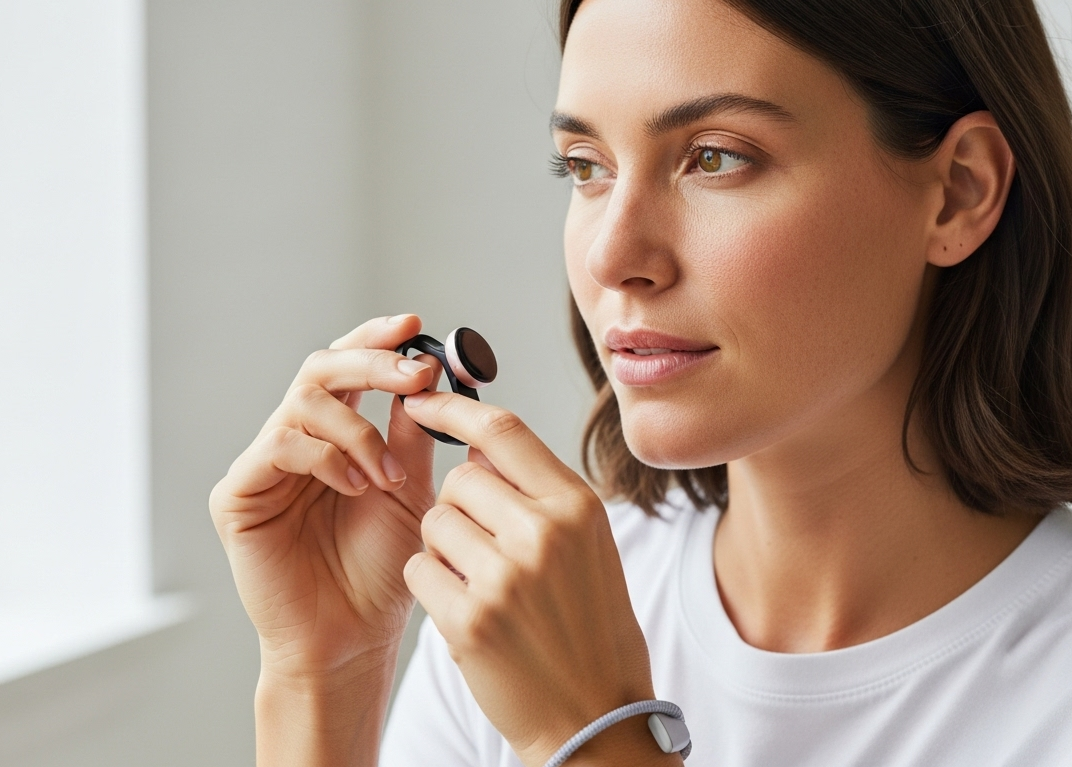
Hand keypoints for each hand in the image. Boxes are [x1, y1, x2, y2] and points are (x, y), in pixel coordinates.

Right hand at [210, 315, 440, 678]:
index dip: (378, 339)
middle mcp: (298, 439)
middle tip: (415, 373)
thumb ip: (413, 435)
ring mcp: (264, 464)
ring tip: (387, 474)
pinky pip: (280, 445)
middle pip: (322, 367)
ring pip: (304, 401)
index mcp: (338, 433)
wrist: (353, 636)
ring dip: (358, 428)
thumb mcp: (410, 490)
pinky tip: (354, 487)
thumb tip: (431, 374)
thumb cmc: (382, 570)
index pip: (351, 367)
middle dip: (373, 362)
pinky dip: (326, 456)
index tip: (417, 326)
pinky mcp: (238, 493)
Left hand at [401, 391, 677, 766]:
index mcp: (577, 506)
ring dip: (444, 548)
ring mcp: (505, 577)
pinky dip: (432, 585)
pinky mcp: (469, 620)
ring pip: (434, 522)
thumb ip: (539, 490)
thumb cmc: (590, 624)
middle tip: (485, 545)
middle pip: (460, 478)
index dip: (453, 406)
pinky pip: (418, 569)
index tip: (423, 398)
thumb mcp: (586, 543)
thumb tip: (475, 440)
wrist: (595, 714)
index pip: (502, 428)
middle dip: (459, 505)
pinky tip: (468, 610)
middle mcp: (543, 533)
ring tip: (484, 584)